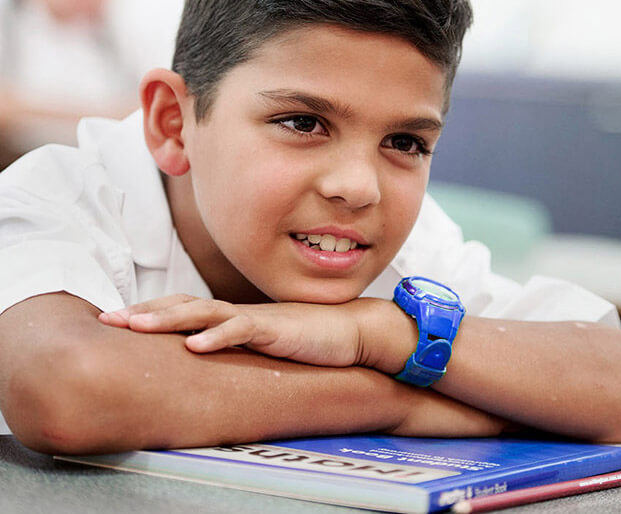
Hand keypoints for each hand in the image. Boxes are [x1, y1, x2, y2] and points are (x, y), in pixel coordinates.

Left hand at [98, 295, 364, 366]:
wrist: (348, 330)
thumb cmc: (307, 338)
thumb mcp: (263, 343)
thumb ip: (237, 345)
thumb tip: (208, 356)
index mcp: (232, 316)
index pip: (184, 308)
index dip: (151, 311)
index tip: (119, 319)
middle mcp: (237, 312)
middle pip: (183, 304)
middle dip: (145, 310)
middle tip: (109, 318)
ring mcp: (254, 318)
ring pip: (204, 312)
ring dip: (168, 318)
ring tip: (136, 325)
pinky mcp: (274, 329)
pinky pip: (241, 330)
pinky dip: (216, 337)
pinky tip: (194, 345)